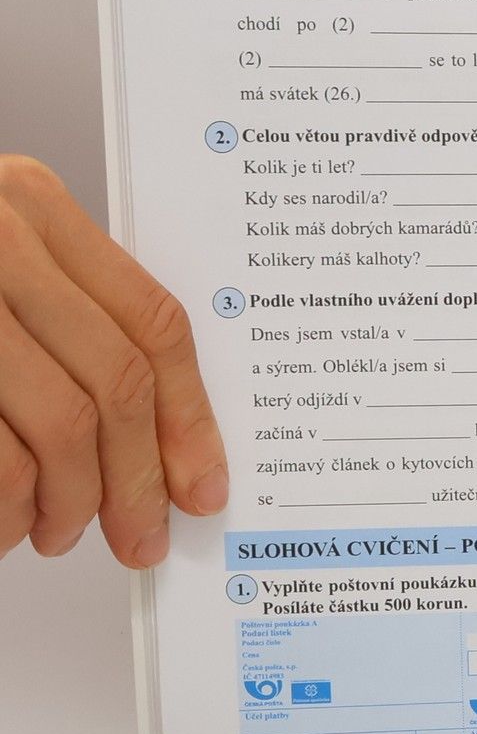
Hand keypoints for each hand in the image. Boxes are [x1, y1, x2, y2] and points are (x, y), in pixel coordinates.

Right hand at [0, 155, 225, 565]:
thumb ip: (62, 319)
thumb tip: (161, 431)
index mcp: (24, 200)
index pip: (150, 321)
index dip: (187, 415)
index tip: (200, 478)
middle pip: (115, 382)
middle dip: (138, 479)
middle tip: (141, 534)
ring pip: (62, 426)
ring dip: (72, 502)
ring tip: (54, 531)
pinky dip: (6, 513)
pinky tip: (3, 530)